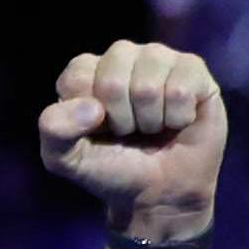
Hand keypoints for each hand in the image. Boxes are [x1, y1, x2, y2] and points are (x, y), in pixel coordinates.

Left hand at [38, 40, 225, 239]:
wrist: (158, 192)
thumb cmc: (110, 169)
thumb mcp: (65, 159)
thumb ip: (55, 130)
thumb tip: (92, 108)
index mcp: (85, 71)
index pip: (78, 76)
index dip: (87, 115)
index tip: (97, 131)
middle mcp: (122, 57)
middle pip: (113, 79)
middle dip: (121, 120)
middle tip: (129, 132)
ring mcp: (159, 58)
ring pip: (149, 84)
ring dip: (149, 120)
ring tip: (151, 127)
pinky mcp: (193, 68)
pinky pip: (181, 88)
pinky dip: (177, 117)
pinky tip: (177, 121)